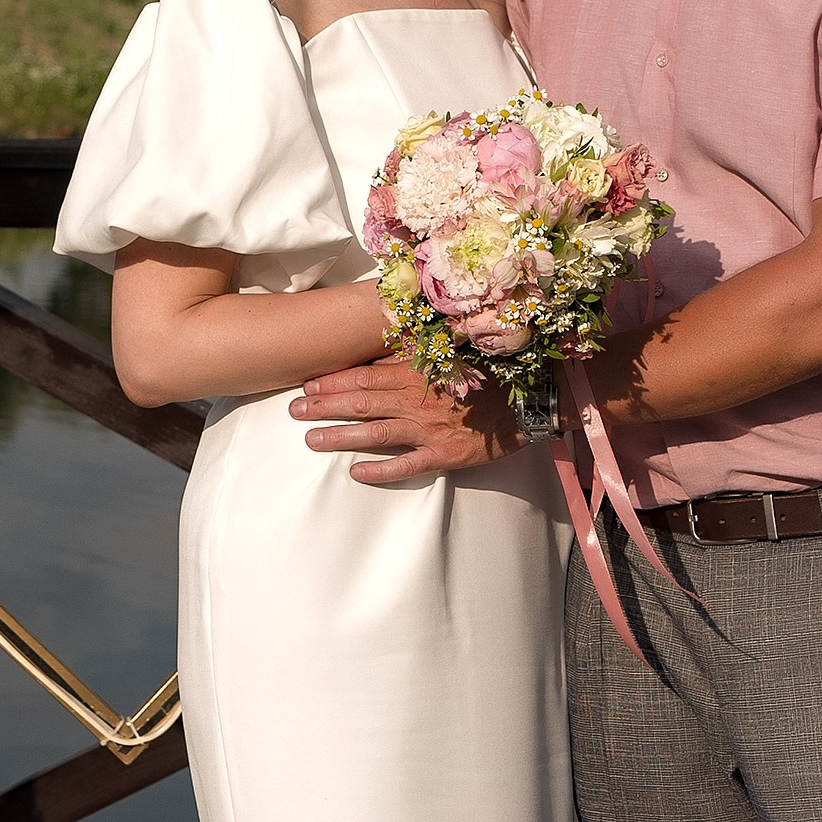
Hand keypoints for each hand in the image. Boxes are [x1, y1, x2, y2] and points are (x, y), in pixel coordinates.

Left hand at [289, 358, 518, 486]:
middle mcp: (415, 399)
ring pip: (374, 434)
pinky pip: (406, 466)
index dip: (331, 380)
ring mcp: (428, 429)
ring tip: (310, 440)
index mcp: (415, 372)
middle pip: (359, 402)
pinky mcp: (443, 454)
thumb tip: (377, 348)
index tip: (306, 383)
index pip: (363, 374)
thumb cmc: (486, 372)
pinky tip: (356, 473)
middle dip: (322, 406)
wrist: (527, 398)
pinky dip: (380, 471)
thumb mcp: (448, 351)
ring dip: (339, 436)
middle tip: (293, 411)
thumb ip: (412, 352)